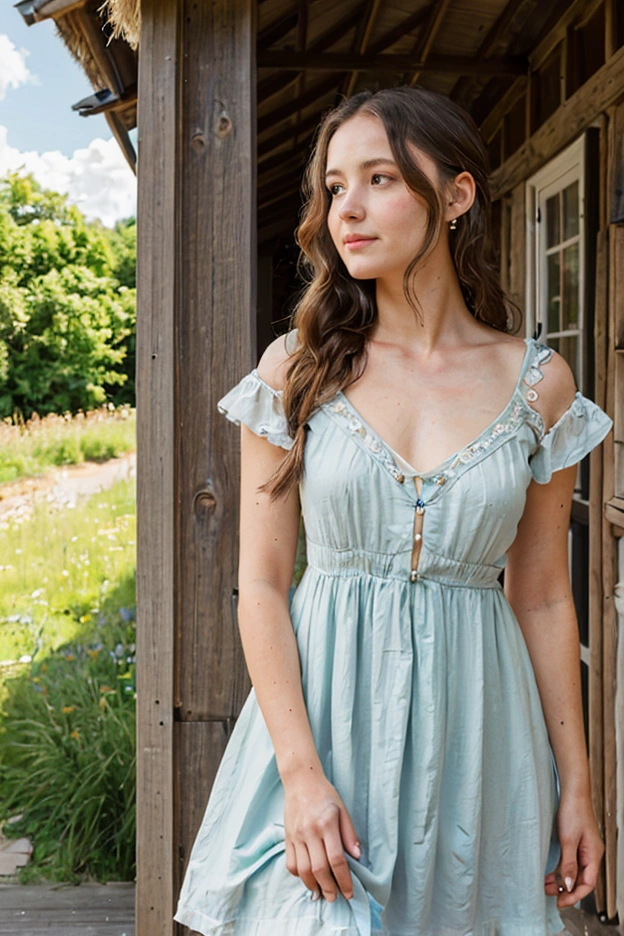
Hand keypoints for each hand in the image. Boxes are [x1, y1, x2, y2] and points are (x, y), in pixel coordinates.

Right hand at [283, 773, 360, 902]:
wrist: (300, 780)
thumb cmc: (325, 794)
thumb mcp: (343, 809)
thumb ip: (350, 834)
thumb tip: (357, 857)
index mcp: (327, 824)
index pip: (337, 859)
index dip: (344, 880)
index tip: (349, 892)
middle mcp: (310, 832)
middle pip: (319, 869)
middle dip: (329, 888)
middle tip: (335, 898)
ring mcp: (296, 836)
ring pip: (303, 870)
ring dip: (313, 886)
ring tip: (321, 893)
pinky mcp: (287, 837)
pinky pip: (290, 863)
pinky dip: (299, 875)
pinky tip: (307, 878)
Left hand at [544, 793, 603, 907]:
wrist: (572, 792)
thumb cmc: (573, 811)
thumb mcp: (568, 840)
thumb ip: (568, 864)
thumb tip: (568, 885)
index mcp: (593, 855)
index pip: (587, 884)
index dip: (574, 895)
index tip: (561, 902)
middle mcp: (590, 854)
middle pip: (580, 880)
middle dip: (565, 889)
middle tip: (549, 894)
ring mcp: (583, 849)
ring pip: (573, 872)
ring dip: (561, 880)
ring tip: (546, 885)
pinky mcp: (575, 843)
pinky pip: (569, 863)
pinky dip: (560, 870)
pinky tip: (550, 874)